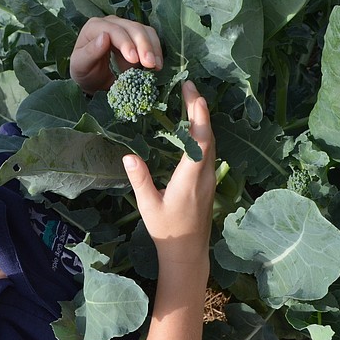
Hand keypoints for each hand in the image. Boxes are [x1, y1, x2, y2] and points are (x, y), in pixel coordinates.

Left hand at [70, 16, 162, 93]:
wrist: (92, 78)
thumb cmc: (84, 71)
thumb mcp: (80, 65)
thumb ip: (90, 53)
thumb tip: (104, 37)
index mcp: (94, 27)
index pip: (113, 30)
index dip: (125, 43)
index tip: (134, 58)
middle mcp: (111, 23)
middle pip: (132, 28)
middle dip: (143, 46)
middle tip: (149, 64)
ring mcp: (125, 27)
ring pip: (144, 31)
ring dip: (152, 48)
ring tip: (155, 66)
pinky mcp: (136, 36)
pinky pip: (150, 37)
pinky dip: (156, 50)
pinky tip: (157, 65)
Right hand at [122, 81, 214, 263]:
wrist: (187, 253)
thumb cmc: (166, 231)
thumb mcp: (148, 206)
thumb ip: (140, 180)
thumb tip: (128, 155)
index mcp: (190, 179)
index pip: (200, 140)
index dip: (198, 115)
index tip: (192, 93)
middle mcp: (205, 176)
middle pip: (209, 135)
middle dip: (200, 109)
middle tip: (188, 86)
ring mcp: (210, 179)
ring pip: (211, 143)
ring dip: (202, 120)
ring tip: (190, 100)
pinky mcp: (209, 183)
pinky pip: (209, 151)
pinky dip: (202, 134)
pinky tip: (193, 127)